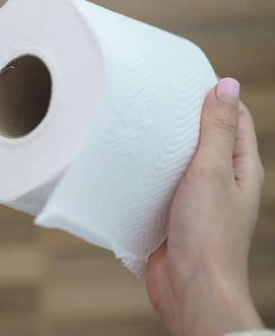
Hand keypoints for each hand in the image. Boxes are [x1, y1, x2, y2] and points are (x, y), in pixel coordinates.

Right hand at [147, 78, 264, 334]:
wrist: (189, 287)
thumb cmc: (207, 234)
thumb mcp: (213, 171)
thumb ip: (218, 129)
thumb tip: (228, 84)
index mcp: (242, 169)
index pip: (234, 120)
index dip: (213, 97)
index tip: (184, 79)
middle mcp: (221, 182)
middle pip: (202, 139)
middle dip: (180, 120)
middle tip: (151, 100)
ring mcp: (194, 200)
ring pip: (176, 163)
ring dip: (159, 149)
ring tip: (135, 128)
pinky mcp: (169, 216)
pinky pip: (156, 187)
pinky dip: (143, 175)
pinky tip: (125, 165)